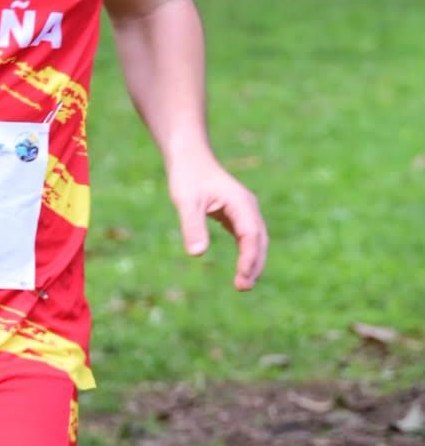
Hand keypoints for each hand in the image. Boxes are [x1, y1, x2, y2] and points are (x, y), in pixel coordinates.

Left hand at [167, 154, 267, 290]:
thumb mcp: (185, 201)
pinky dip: (247, 254)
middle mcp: (248, 207)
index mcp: (240, 203)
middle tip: (243, 287)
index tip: (242, 277)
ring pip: (256, 241)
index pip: (251, 234)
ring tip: (243, 284)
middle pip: (259, 240)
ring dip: (253, 262)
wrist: (189, 157)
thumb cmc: (187, 176)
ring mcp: (245, 211)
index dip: (249, 257)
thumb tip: (197, 254)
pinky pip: (247, 238)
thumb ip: (192, 226)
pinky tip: (241, 270)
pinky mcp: (237, 215)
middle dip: (254, 264)